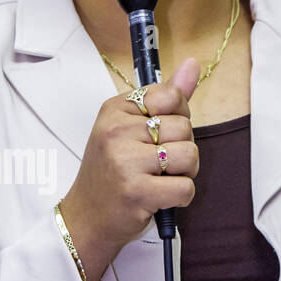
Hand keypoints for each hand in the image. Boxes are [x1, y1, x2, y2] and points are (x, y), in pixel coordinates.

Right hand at [59, 57, 200, 280]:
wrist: (87, 217)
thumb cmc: (112, 171)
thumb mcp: (129, 128)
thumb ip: (165, 97)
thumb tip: (193, 63)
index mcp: (114, 109)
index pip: (170, 96)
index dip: (177, 117)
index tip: (158, 134)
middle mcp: (116, 131)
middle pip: (184, 127)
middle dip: (181, 148)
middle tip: (157, 164)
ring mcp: (125, 161)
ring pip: (189, 155)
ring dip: (184, 173)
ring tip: (160, 179)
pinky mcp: (136, 191)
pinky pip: (186, 187)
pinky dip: (180, 197)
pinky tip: (160, 197)